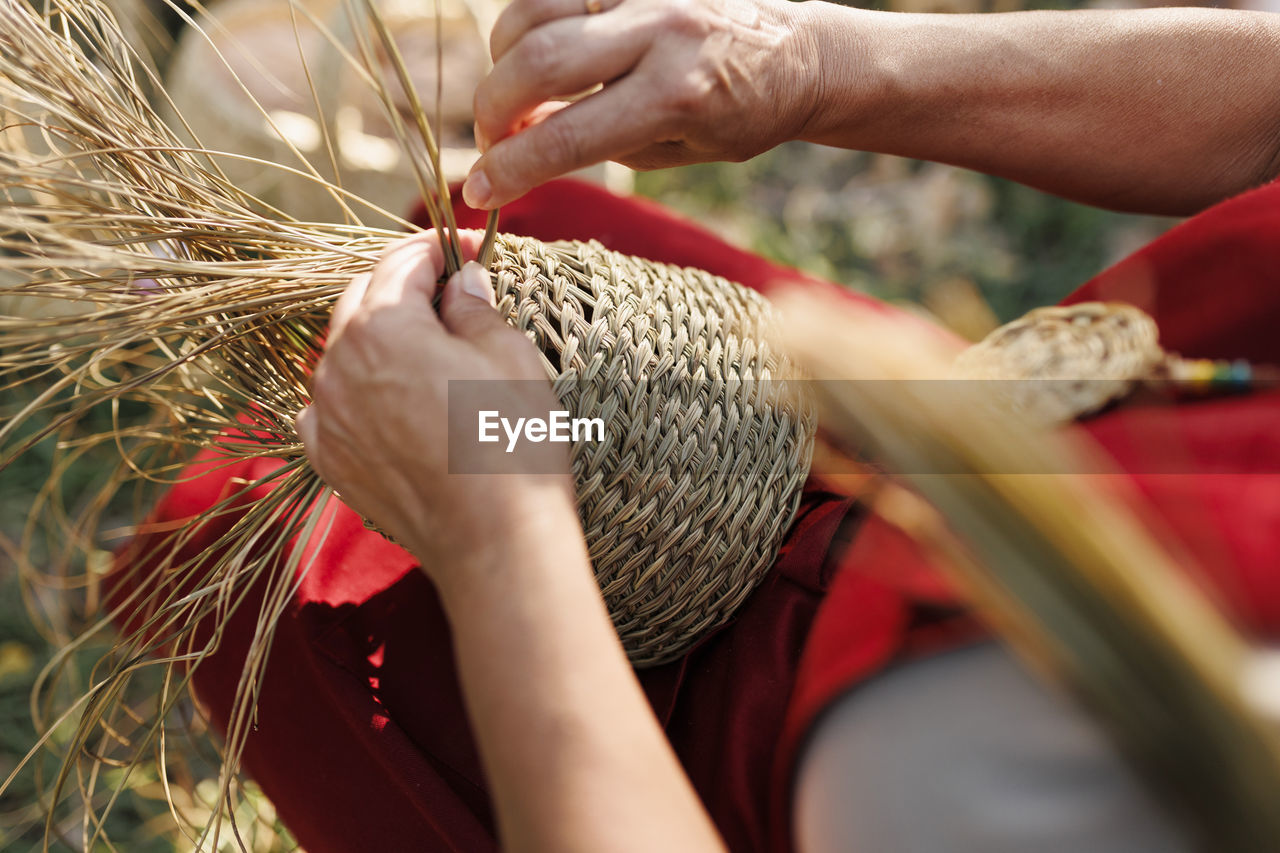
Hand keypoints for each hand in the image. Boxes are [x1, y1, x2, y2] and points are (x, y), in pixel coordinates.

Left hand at [295, 231, 579, 592]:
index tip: (473, 250)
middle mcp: (338, 365)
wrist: (495, 541)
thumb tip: (463, 283)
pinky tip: (397, 399)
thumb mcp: (508, 355)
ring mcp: (327, 416)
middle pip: (364, 300)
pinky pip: (334, 406)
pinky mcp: (332, 460)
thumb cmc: (511, 441)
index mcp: (380, 326)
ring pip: (346, 353)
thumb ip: (475, 308)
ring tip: (432, 349)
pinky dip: (361, 391)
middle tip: (456, 294)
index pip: (403, 262)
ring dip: (383, 340)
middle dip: (406, 289)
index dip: (442, 248)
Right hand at [465, 0, 822, 208]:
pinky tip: (542, 46)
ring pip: (532, 10)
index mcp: (674, 94)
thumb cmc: (739, 116)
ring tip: (517, 89)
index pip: (564, 136)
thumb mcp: (673, 150)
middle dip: (492, 109)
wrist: (800, 54)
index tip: (480, 191)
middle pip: (534, 62)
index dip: (509, 169)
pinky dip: (534, 18)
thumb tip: (518, 140)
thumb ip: (596, 143)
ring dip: (504, 57)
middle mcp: (659, 30)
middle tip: (494, 138)